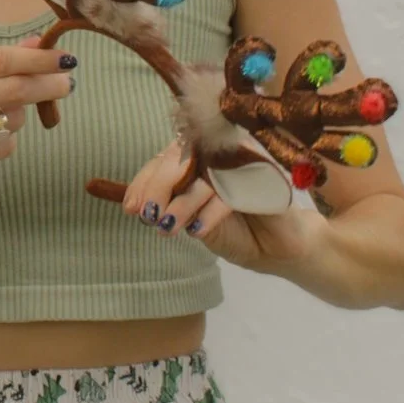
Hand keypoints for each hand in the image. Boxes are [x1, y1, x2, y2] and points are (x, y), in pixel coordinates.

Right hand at [0, 36, 74, 182]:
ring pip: (9, 122)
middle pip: (11, 92)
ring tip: (1, 111)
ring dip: (18, 115)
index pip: (1, 61)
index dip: (39, 61)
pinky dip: (6, 139)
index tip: (66, 59)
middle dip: (46, 86)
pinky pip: (1, 149)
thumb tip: (39, 44)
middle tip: (66, 83)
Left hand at [123, 141, 322, 272]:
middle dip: (158, 187)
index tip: (131, 208)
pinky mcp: (266, 178)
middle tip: (148, 215)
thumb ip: (166, 205)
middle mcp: (221, 152)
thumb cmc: (233, 229)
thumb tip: (126, 201)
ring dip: (183, 203)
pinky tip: (197, 232)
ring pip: (204, 173)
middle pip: (182, 158)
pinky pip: (232, 190)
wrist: (276, 250)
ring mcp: (245, 161)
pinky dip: (211, 212)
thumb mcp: (191, 219)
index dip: (145, 181)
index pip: (166, 159)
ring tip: (169, 228)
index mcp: (201, 157)